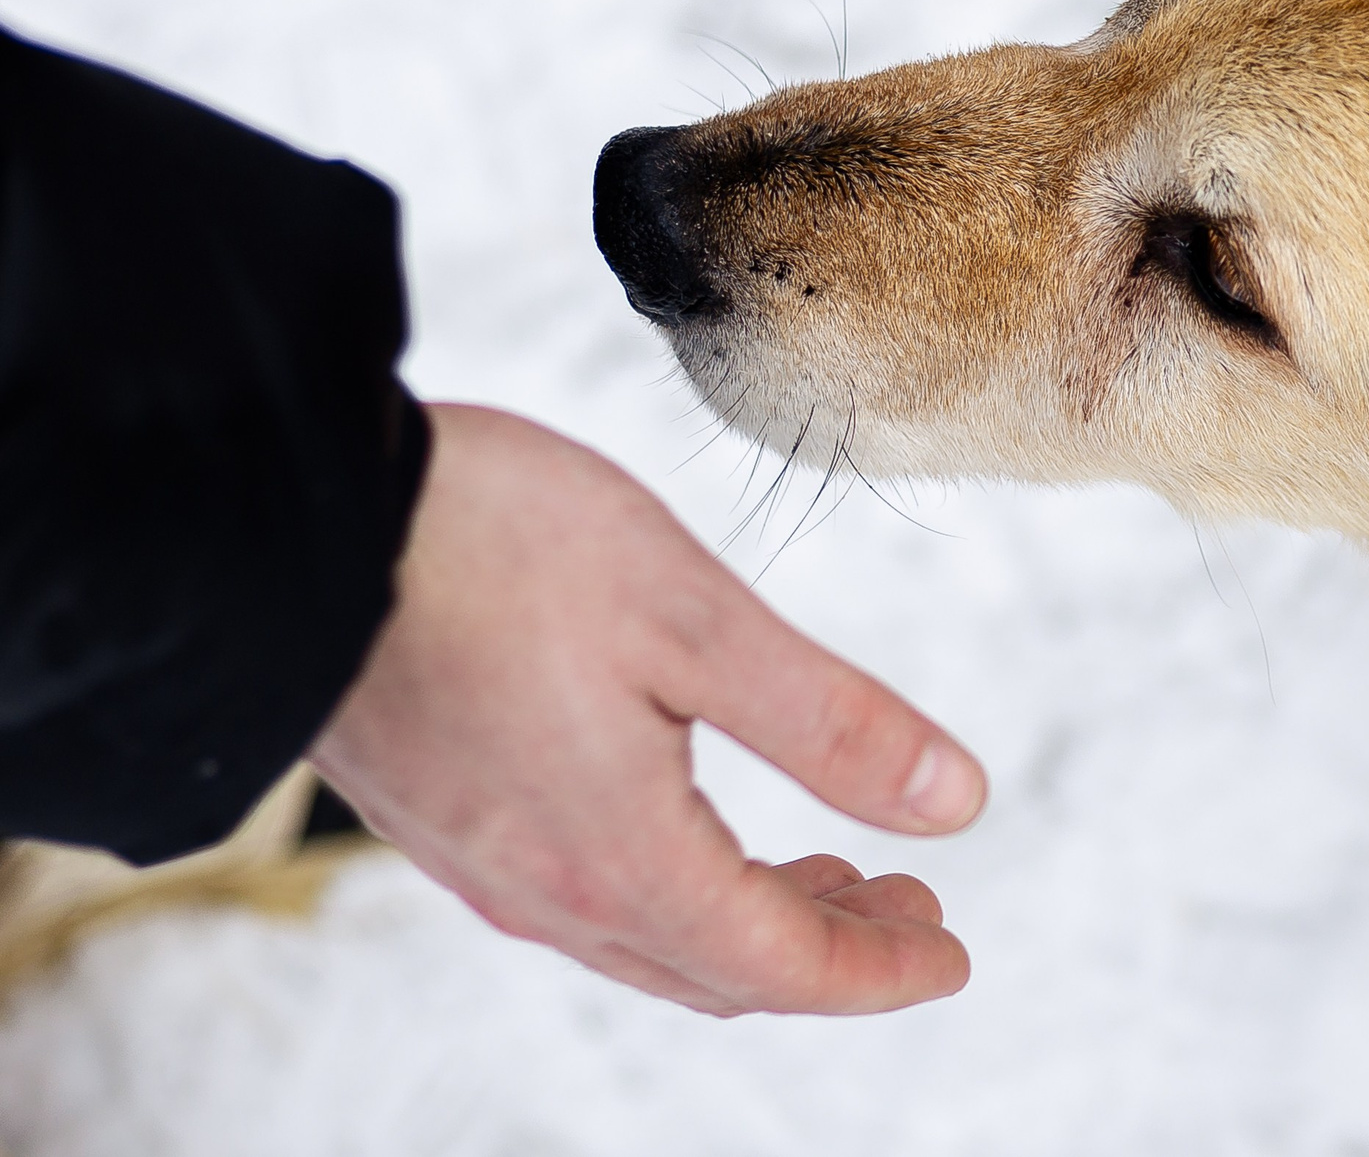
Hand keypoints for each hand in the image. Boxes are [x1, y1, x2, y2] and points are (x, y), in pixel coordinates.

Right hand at [311, 403, 983, 1015]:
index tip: (952, 952)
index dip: (881, 970)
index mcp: (622, 862)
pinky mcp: (440, 814)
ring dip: (754, 920)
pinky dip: (675, 889)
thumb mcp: (699, 621)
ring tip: (836, 867)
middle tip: (915, 905)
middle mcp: (547, 889)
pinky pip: (584, 897)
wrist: (288, 521)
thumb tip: (957, 807)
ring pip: (650, 938)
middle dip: (831, 948)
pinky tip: (698, 824)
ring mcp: (483, 858)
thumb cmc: (495, 550)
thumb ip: (833, 725)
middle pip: (719, 968)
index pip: (783, 964)